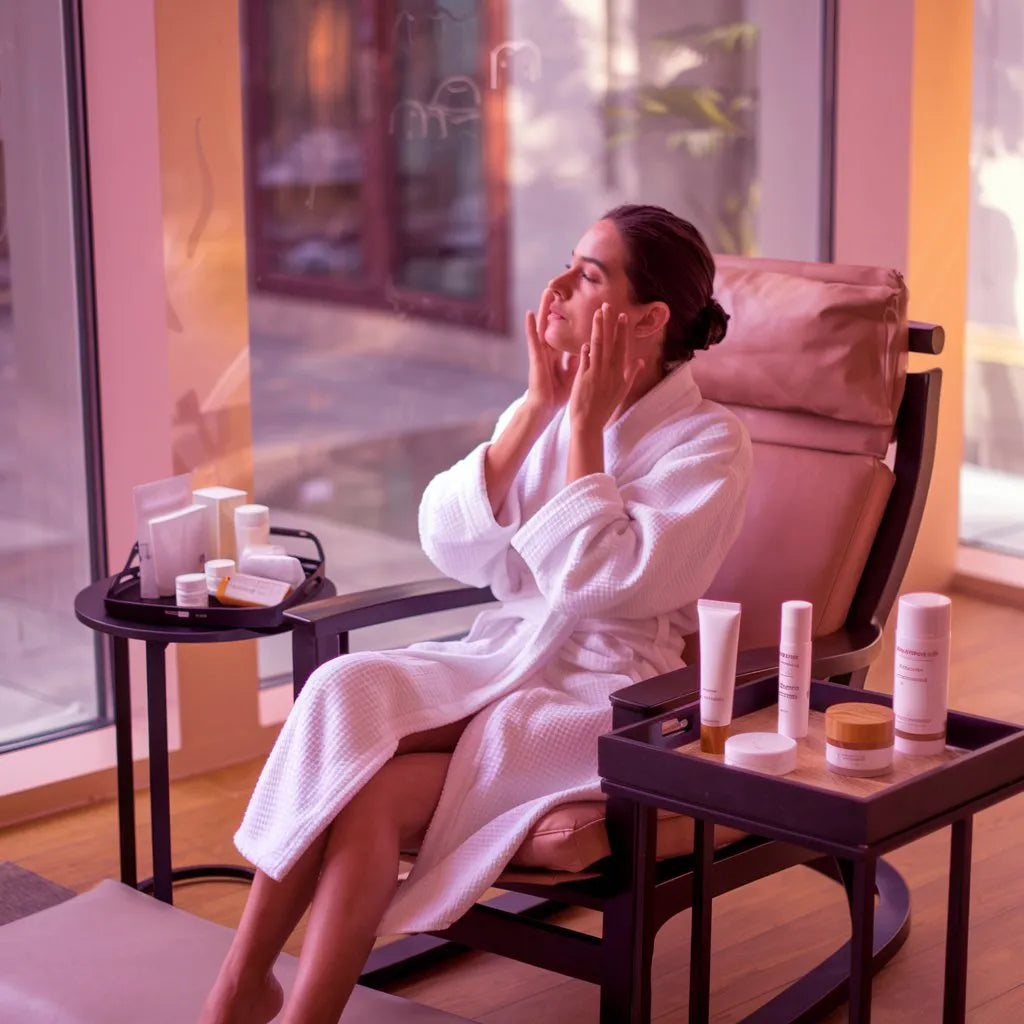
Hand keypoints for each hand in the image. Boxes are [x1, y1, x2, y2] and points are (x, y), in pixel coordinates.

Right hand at [525, 288, 577, 416]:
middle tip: (563, 289)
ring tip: (547, 291)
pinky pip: (533, 339)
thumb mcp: (573, 374)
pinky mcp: (535, 358)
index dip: (573, 319)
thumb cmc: (558, 393)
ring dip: (544, 308)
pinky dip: (531, 326)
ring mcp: (541, 352)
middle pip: (555, 323)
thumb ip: (578, 361)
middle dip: (559, 307)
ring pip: (543, 325)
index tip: (577, 304)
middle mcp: (549, 350)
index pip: (567, 332)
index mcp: (559, 354)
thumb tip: (589, 350)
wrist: (545, 407)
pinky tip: (529, 313)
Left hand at [568, 304, 643, 434]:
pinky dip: (586, 351)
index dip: (622, 331)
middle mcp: (610, 372)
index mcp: (619, 373)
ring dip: (598, 329)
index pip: (621, 347)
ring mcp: (597, 375)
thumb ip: (631, 373)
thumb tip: (640, 360)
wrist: (590, 423)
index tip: (622, 315)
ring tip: (597, 314)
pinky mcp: (584, 379)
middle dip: (610, 323)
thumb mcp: (622, 390)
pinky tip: (586, 341)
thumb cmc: (605, 407)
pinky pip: (585, 361)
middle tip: (608, 305)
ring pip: (598, 347)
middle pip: (610, 343)